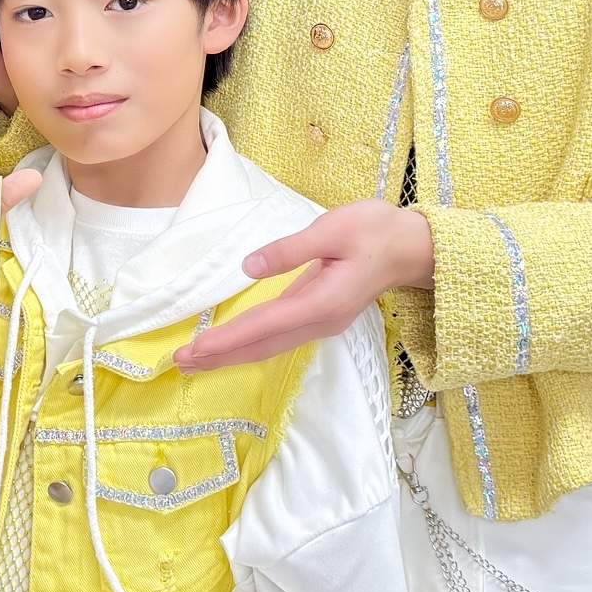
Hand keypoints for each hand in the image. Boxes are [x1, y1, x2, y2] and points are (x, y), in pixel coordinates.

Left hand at [173, 198, 433, 371]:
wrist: (412, 246)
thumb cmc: (375, 231)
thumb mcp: (333, 228)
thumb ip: (290, 249)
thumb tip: (250, 266)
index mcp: (321, 303)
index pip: (263, 325)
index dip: (227, 339)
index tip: (195, 347)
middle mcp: (319, 321)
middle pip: (262, 347)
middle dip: (220, 356)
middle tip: (179, 363)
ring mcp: (321, 324)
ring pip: (269, 347)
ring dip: (232, 354)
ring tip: (197, 360)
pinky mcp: (320, 318)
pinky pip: (278, 339)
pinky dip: (249, 345)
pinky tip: (232, 345)